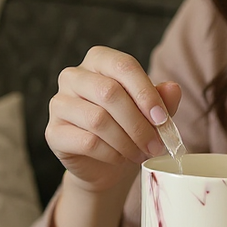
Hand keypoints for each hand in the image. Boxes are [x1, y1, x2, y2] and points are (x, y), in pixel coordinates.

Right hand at [45, 46, 180, 193]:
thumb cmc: (129, 129)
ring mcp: (59, 103)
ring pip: (98, 119)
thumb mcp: (151, 113)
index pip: (123, 65)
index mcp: (99, 60)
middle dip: (138, 123)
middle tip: (156, 144)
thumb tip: (173, 88)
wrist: (106, 165)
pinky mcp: (53, 132)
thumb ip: (163, 99)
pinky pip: (87, 142)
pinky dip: (111, 153)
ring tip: (141, 154)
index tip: (162, 118)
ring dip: (127, 141)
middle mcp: (73, 76)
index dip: (145, 92)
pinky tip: (121, 158)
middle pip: (109, 92)